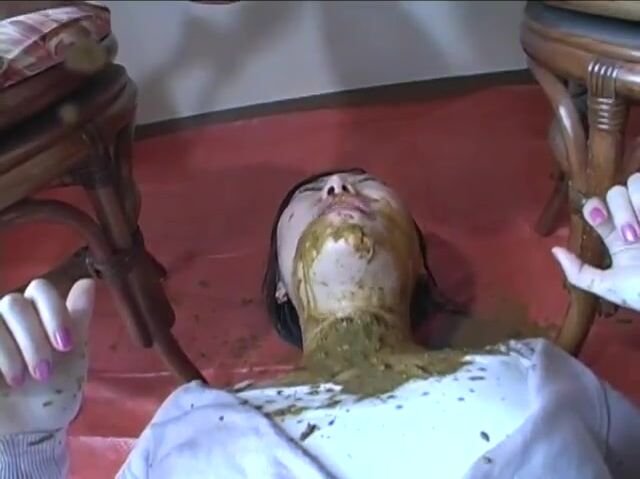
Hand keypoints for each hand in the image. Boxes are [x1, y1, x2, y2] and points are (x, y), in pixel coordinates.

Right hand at [0, 278, 94, 434]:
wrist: (28, 429)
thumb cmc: (55, 390)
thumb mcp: (74, 355)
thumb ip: (78, 318)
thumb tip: (88, 281)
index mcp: (38, 312)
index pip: (41, 289)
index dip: (54, 313)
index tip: (66, 345)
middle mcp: (11, 316)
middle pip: (15, 303)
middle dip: (34, 339)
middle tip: (44, 372)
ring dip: (13, 351)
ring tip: (24, 381)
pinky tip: (5, 380)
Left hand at [552, 173, 639, 311]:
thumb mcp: (611, 288)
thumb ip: (580, 273)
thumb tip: (554, 250)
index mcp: (618, 237)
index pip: (598, 207)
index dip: (595, 207)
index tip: (598, 218)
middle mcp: (637, 220)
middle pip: (617, 192)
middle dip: (621, 211)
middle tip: (633, 236)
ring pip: (637, 182)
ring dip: (638, 203)